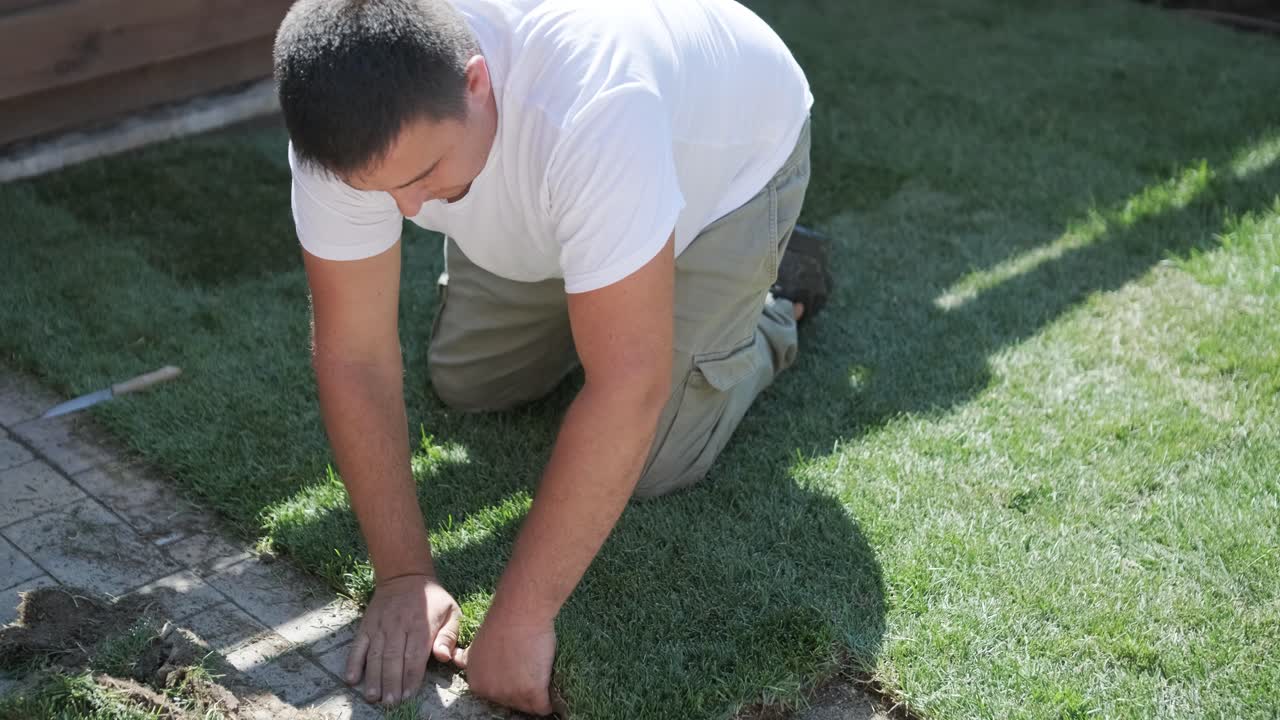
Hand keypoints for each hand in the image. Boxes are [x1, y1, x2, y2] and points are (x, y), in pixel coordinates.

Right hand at [345, 574, 462, 704]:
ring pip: (375, 654)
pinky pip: (358, 645)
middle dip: (391, 682)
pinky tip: (351, 679)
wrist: (405, 576)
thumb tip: (443, 657)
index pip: (414, 655)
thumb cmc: (433, 599)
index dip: (410, 677)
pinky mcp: (367, 625)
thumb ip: (449, 636)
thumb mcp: (451, 611)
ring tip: (372, 697)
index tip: (408, 695)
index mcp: (421, 625)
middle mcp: (398, 626)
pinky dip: (353, 662)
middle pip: (393, 658)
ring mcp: (380, 625)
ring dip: (373, 677)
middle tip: (389, 703)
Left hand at [455, 611, 556, 715]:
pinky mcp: (531, 692)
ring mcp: (510, 694)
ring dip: (538, 692)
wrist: (520, 611)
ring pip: (530, 706)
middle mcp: (489, 692)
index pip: (497, 698)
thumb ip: (469, 657)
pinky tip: (550, 686)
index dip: (511, 683)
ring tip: (540, 670)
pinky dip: (550, 700)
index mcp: (476, 682)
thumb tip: (458, 659)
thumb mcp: (477, 643)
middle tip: (530, 666)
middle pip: (513, 703)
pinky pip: (545, 707)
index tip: (518, 670)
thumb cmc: (503, 621)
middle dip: (523, 689)